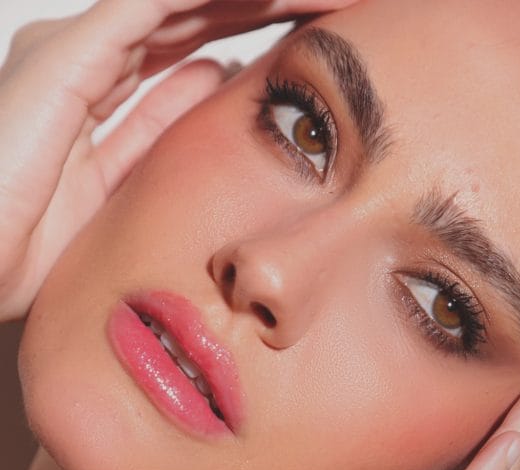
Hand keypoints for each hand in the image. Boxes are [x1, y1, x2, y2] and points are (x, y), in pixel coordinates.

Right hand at [0, 0, 359, 321]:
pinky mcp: (66, 54)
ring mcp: (75, 50)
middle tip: (338, 1)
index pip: (193, 43)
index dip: (256, 33)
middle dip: (267, 3)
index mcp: (99, 91)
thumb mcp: (114, 189)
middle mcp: (87, 57)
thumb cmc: (19, 246)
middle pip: (198, 11)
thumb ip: (156, 131)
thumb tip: (216, 84)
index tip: (319, 36)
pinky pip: (157, 4)